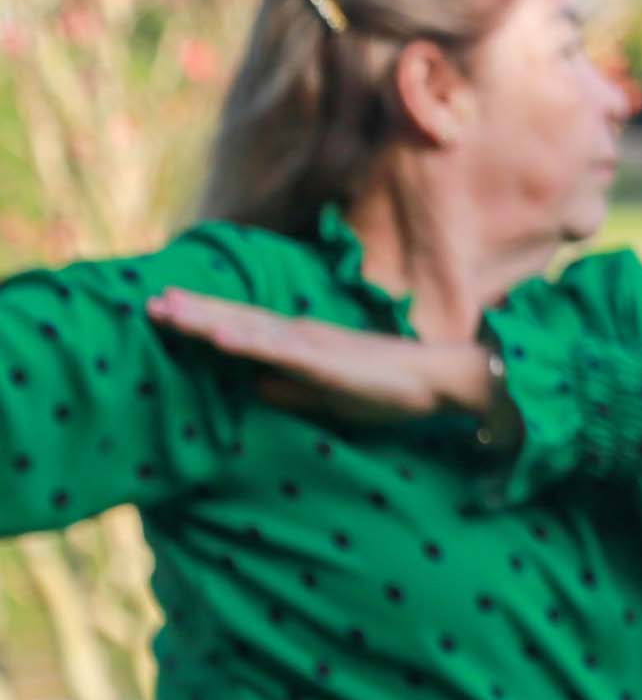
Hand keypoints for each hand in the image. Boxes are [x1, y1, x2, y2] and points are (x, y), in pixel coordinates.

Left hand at [146, 288, 491, 424]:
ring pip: (248, 328)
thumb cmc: (385, 392)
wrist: (433, 381)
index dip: (202, 319)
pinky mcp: (324, 360)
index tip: (164, 308)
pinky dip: (246, 341)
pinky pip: (278, 350)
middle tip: (149, 300)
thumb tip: (252, 387)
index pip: (241, 328)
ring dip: (207, 318)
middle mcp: (298, 336)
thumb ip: (290, 391)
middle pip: (236, 320)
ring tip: (169, 309)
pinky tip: (220, 336)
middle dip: (192, 311)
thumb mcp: (324, 398)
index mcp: (298, 345)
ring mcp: (309, 345)